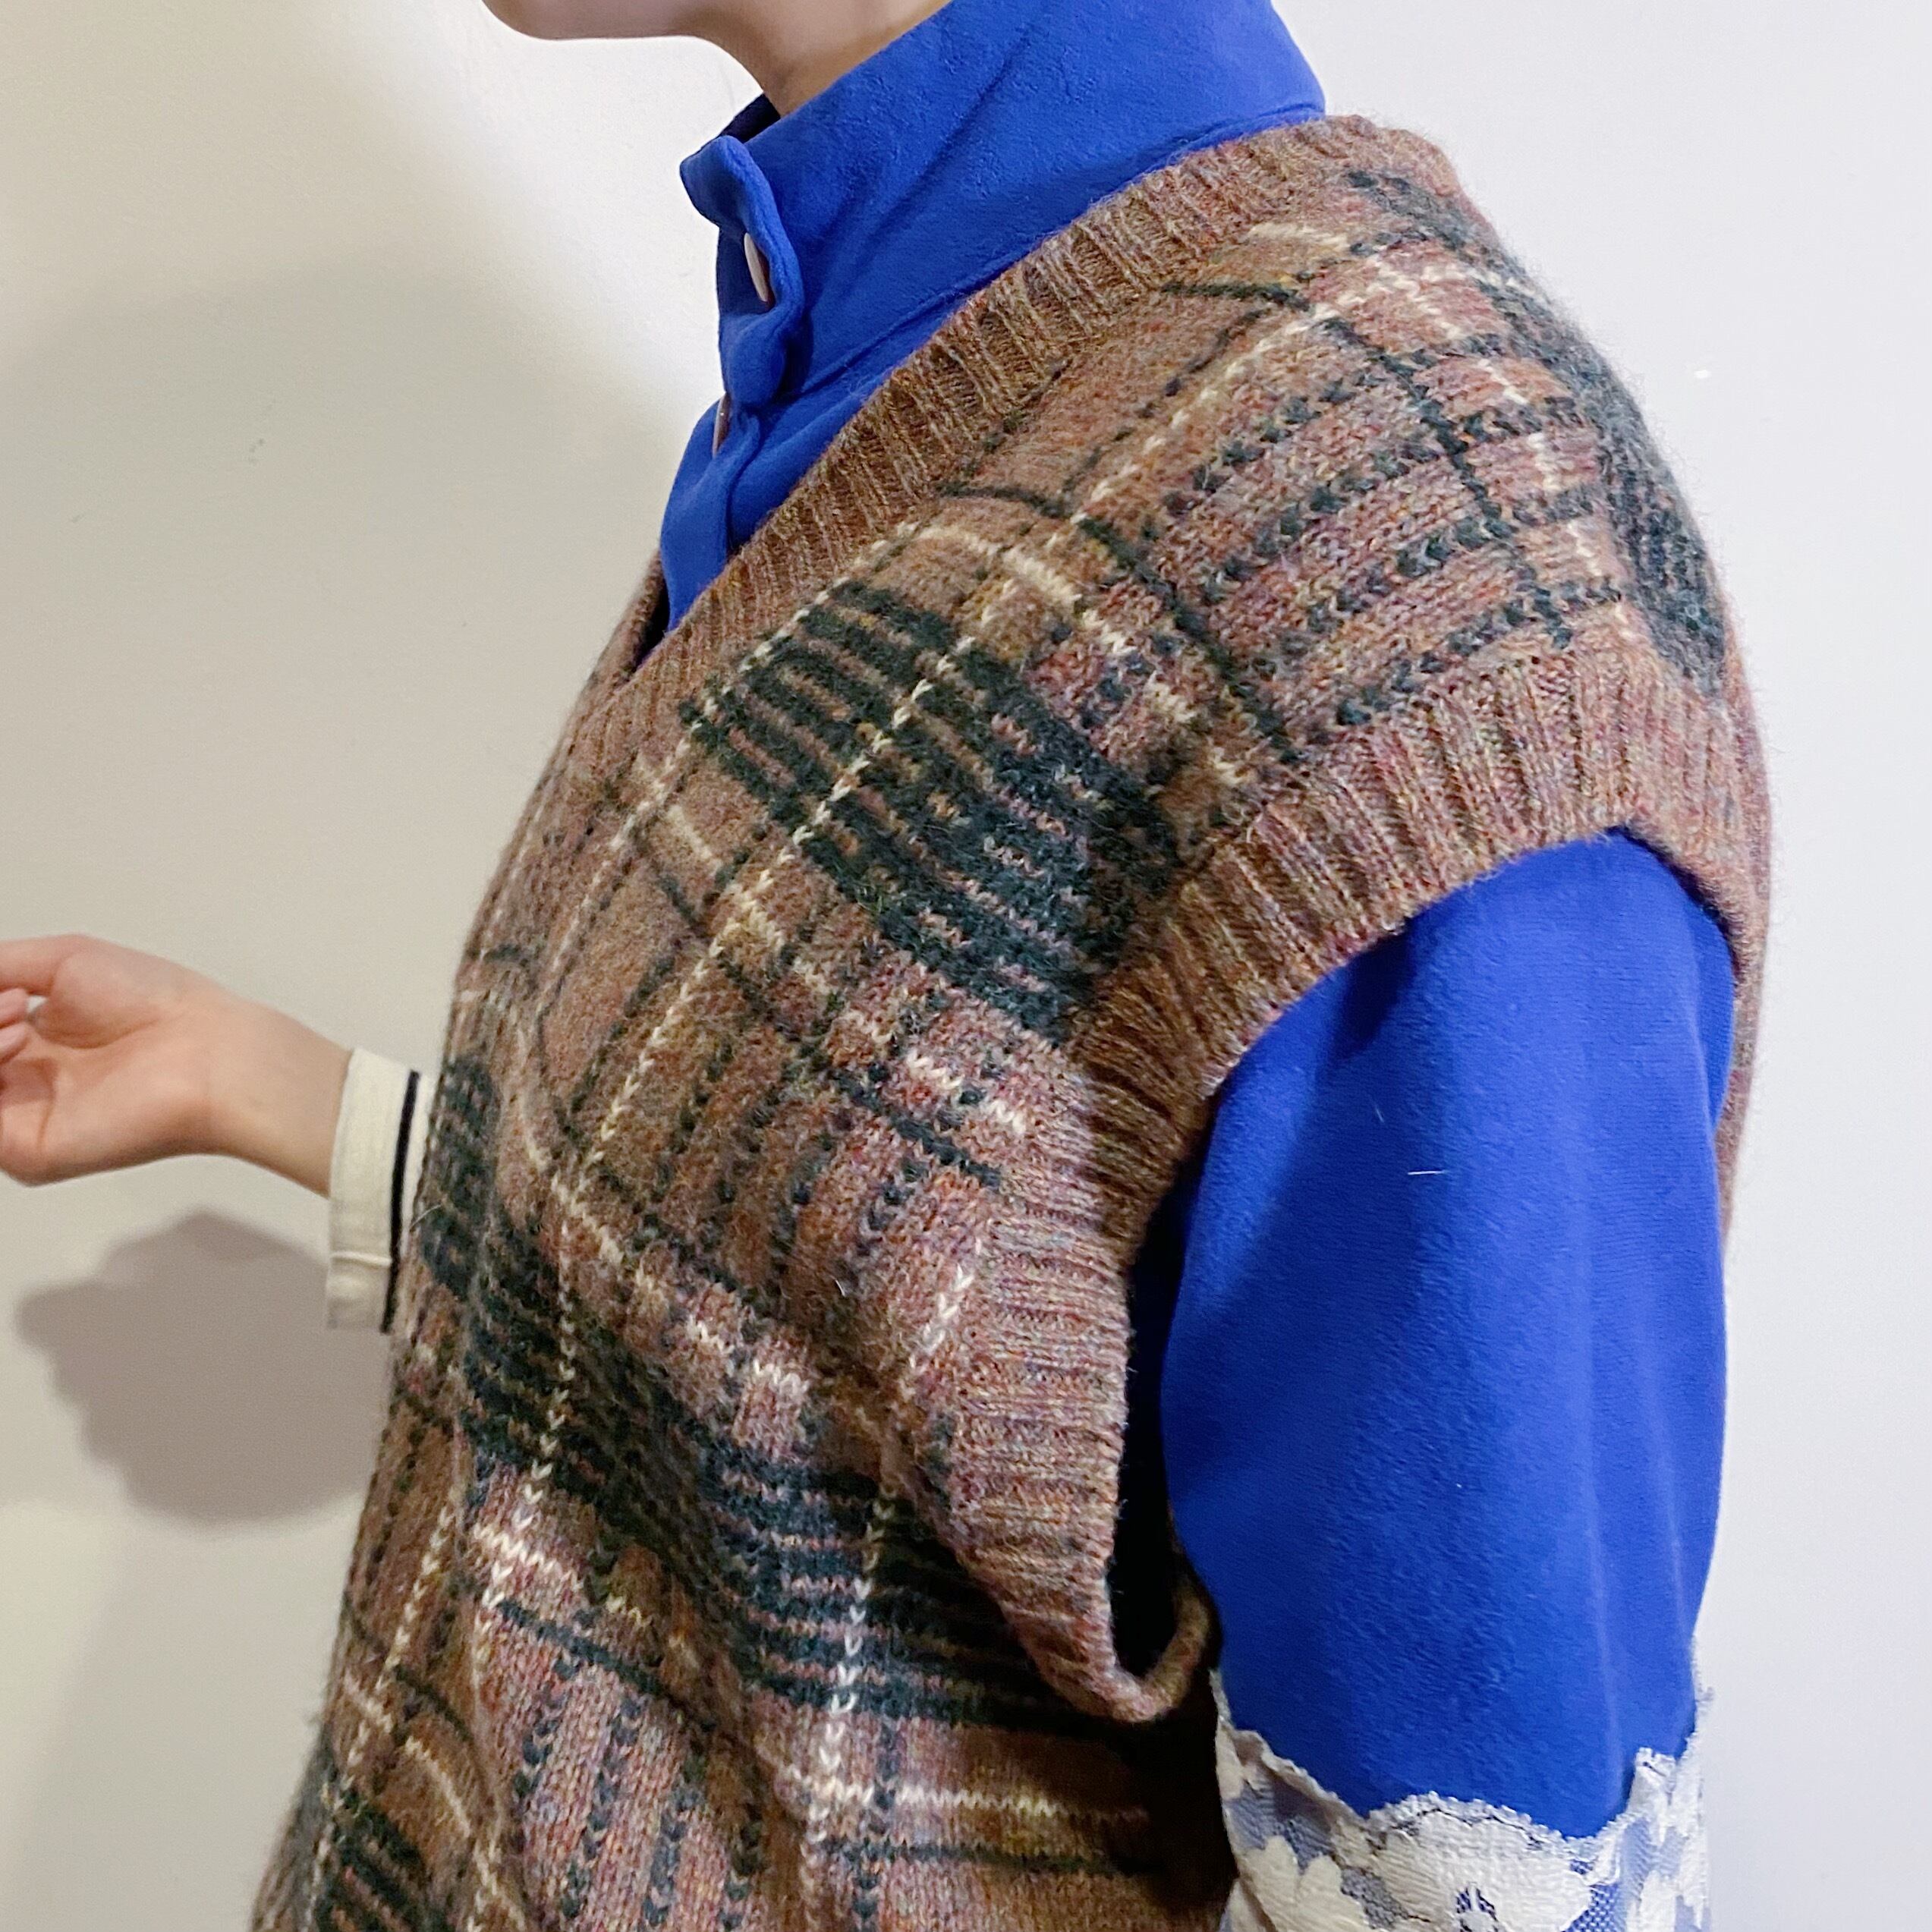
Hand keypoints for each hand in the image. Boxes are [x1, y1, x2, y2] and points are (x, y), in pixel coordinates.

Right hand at [0, 936, 349, 1193]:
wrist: (210, 1050)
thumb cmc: (157, 1004)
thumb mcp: (62, 962)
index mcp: (31, 1044)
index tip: (11, 992)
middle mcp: (23, 1084)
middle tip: (15, 1003)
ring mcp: (22, 1121)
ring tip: (19, 1017)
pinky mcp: (28, 1152)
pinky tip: (15, 1043)